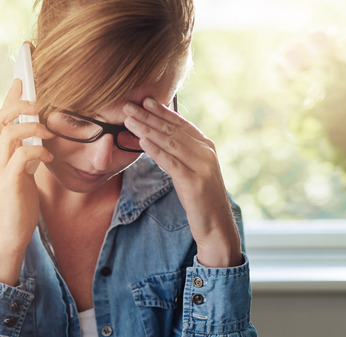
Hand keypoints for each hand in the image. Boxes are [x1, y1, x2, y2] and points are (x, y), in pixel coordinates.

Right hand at [0, 78, 53, 284]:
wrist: (11, 235)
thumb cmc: (20, 205)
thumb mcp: (24, 174)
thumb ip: (26, 154)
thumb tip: (38, 137)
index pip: (0, 117)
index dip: (10, 96)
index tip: (23, 78)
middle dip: (18, 104)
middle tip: (39, 103)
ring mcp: (0, 170)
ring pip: (7, 133)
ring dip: (30, 126)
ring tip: (47, 132)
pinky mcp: (10, 183)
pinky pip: (21, 157)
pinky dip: (36, 152)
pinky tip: (47, 159)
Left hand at [123, 98, 241, 267]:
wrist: (216, 225)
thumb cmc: (200, 199)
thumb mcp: (192, 171)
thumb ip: (181, 154)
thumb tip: (160, 139)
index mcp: (206, 146)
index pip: (180, 124)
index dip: (162, 111)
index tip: (144, 101)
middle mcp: (206, 152)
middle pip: (172, 130)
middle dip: (149, 117)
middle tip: (129, 107)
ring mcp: (202, 166)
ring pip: (170, 143)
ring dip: (147, 130)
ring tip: (129, 121)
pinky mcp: (194, 182)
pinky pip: (171, 163)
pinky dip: (155, 151)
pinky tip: (142, 142)